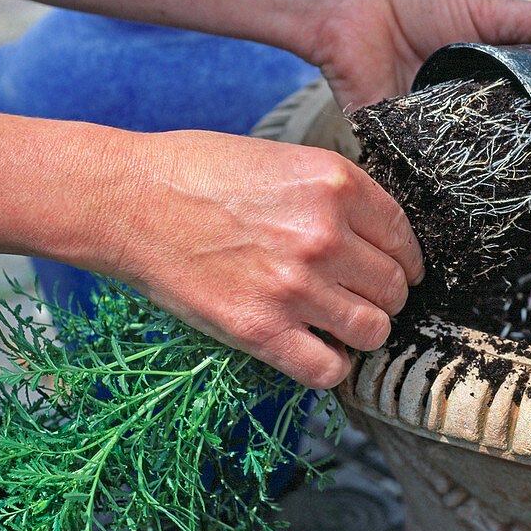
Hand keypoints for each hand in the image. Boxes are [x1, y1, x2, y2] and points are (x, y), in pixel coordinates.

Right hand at [105, 130, 422, 388]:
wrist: (126, 199)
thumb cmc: (196, 172)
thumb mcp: (282, 159)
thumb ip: (334, 196)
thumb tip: (372, 237)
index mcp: (336, 184)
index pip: (404, 238)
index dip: (403, 261)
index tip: (394, 271)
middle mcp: (326, 235)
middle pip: (394, 288)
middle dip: (383, 297)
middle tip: (357, 298)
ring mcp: (295, 286)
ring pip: (374, 330)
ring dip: (362, 333)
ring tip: (336, 325)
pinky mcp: (261, 329)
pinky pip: (328, 370)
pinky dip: (330, 367)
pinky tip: (313, 350)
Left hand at [291, 0, 530, 258]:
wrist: (353, 9)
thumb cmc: (417, 6)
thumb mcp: (488, 16)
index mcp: (498, 112)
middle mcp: (472, 142)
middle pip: (522, 194)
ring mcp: (440, 161)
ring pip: (484, 213)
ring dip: (520, 237)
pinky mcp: (404, 169)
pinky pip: (434, 211)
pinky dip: (461, 233)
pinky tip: (490, 247)